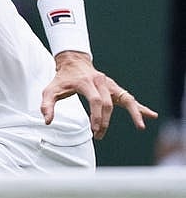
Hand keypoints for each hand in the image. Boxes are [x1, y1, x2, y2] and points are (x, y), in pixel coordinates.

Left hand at [40, 51, 156, 138]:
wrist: (74, 62)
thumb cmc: (61, 78)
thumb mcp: (50, 90)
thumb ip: (47, 105)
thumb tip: (48, 121)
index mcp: (86, 82)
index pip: (96, 100)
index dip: (96, 115)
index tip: (94, 130)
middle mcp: (101, 81)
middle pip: (109, 103)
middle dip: (104, 121)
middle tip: (98, 135)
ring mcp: (110, 84)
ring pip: (124, 99)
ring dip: (132, 114)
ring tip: (141, 126)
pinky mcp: (114, 88)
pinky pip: (128, 98)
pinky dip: (139, 107)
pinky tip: (150, 115)